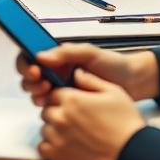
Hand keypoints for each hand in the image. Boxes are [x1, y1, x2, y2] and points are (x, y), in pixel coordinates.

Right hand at [17, 43, 159, 105]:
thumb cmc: (113, 64)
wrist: (133, 83)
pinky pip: (50, 107)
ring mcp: (61, 90)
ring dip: (37, 95)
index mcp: (58, 58)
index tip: (36, 71)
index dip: (27, 65)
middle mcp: (55, 73)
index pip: (31, 58)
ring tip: (50, 94)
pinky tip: (57, 106)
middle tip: (44, 85)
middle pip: (29, 78)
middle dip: (30, 82)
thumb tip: (40, 56)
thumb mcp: (90, 53)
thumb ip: (66, 53)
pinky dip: (48, 107)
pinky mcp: (68, 105)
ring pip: (36, 93)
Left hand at [37, 71, 145, 159]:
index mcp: (71, 99)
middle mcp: (60, 117)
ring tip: (74, 134)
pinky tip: (66, 146)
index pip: (53, 93)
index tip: (74, 105)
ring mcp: (56, 138)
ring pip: (45, 129)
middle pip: (47, 110)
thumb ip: (91, 80)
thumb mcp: (114, 92)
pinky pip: (43, 147)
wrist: (131, 154)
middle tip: (75, 120)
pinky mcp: (57, 156)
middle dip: (58, 113)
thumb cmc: (125, 122)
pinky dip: (51, 146)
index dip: (63, 98)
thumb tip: (76, 73)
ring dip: (54, 130)